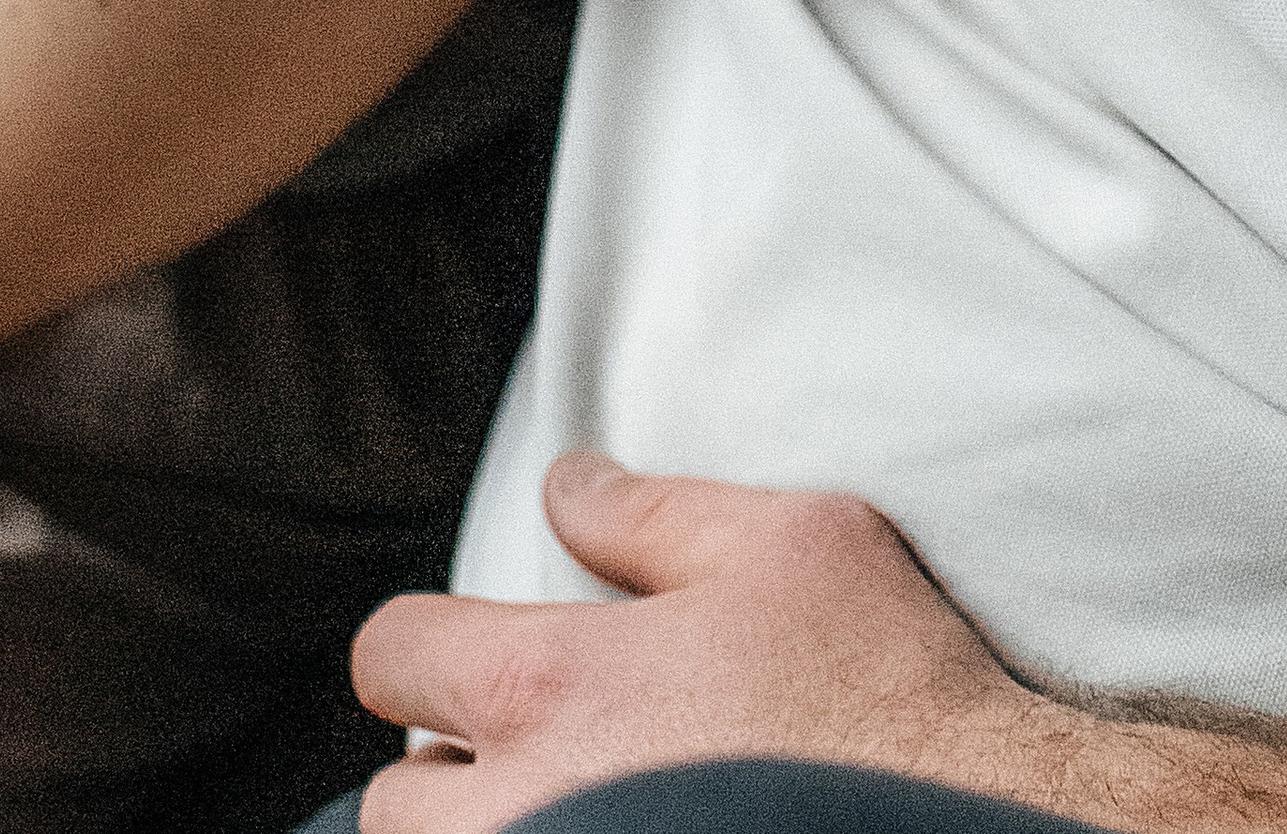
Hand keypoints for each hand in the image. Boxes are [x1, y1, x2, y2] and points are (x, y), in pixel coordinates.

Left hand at [350, 452, 1058, 833]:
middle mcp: (531, 808)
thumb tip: (566, 486)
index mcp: (553, 685)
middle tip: (535, 764)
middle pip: (394, 801)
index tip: (473, 666)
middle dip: (450, 773)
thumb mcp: (793, 547)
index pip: (392, 655)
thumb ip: (654, 512)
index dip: (428, 650)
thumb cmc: (894, 693)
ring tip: (577, 817)